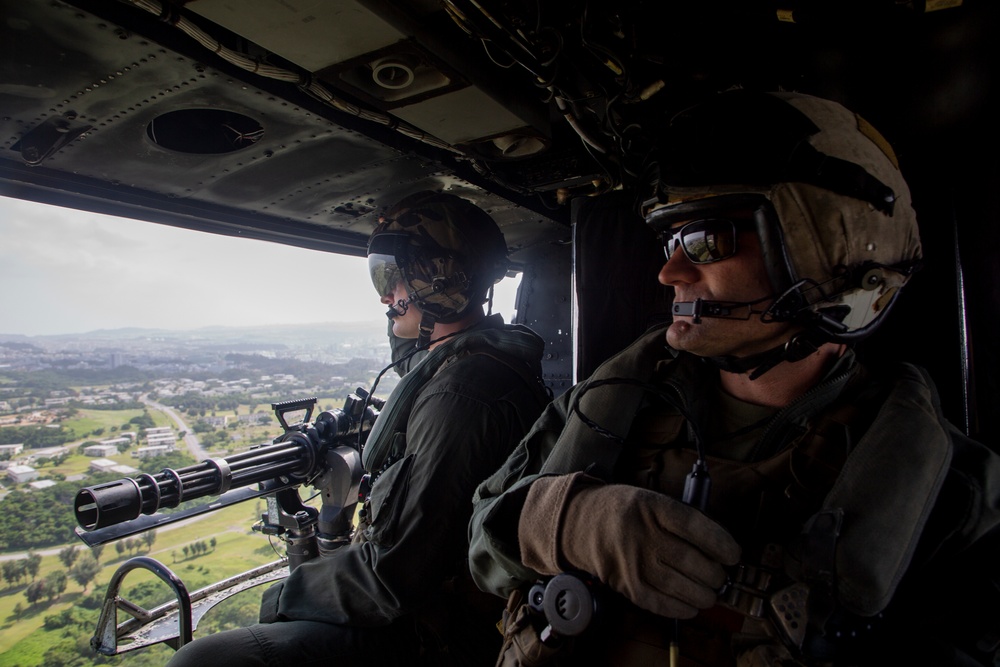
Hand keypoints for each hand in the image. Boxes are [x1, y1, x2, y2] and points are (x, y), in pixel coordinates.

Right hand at [518, 472, 739, 618]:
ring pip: (678, 585)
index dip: (720, 543)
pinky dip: (680, 608)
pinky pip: (658, 602)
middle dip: (715, 574)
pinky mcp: (624, 584)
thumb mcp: (650, 499)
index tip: (733, 554)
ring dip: (702, 594)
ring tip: (710, 593)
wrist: (579, 523)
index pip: (694, 525)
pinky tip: (691, 606)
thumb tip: (718, 547)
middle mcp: (640, 534)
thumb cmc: (622, 510)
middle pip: (690, 560)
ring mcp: (631, 561)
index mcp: (650, 506)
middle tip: (721, 576)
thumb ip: (680, 519)